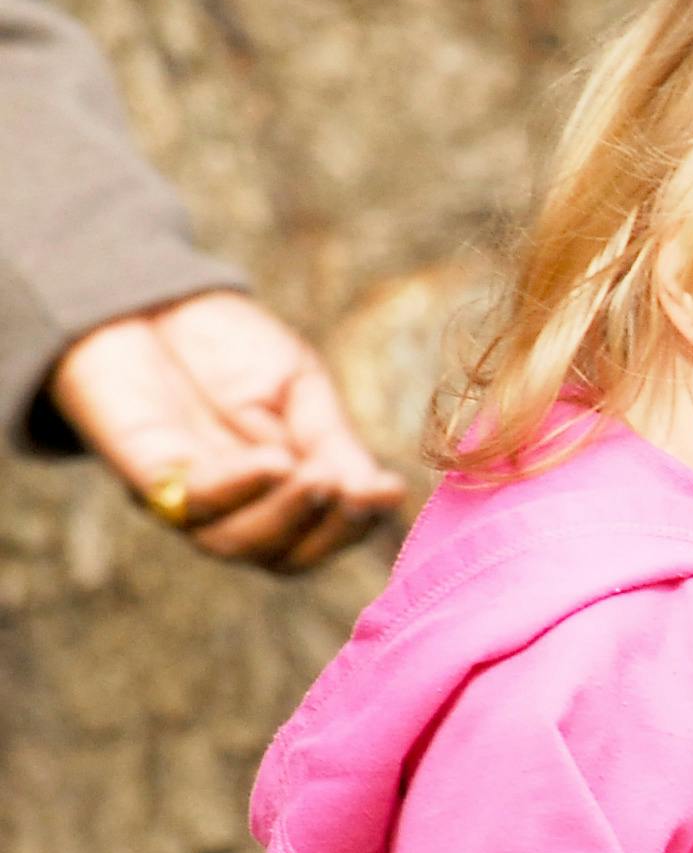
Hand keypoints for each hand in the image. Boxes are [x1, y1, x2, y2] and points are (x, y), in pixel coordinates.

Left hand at [48, 290, 405, 569]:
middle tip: (349, 490)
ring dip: (285, 518)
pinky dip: (238, 488)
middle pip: (284, 557)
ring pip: (238, 544)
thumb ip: (333, 444)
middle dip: (326, 531)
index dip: (356, 525)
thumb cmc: (229, 346)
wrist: (154, 295)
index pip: (322, 535)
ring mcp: (189, 496)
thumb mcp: (302, 389)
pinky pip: (190, 502)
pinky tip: (274, 462)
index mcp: (281, 493)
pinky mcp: (144, 472)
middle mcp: (236, 508)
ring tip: (318, 478)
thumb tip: (382, 496)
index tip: (387, 491)